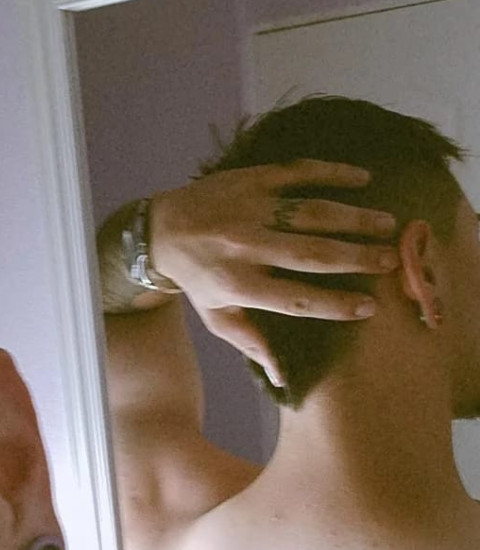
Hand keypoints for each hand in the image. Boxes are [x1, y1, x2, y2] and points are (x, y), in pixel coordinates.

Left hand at [149, 161, 397, 384]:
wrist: (159, 229)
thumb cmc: (197, 280)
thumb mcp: (217, 317)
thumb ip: (251, 344)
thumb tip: (283, 377)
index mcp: (239, 285)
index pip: (294, 299)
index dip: (333, 304)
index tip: (368, 308)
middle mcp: (245, 247)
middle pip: (309, 254)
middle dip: (355, 257)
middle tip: (391, 260)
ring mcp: (249, 209)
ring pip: (308, 212)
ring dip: (352, 217)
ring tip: (388, 224)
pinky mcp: (251, 178)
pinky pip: (296, 172)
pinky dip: (331, 172)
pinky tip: (363, 178)